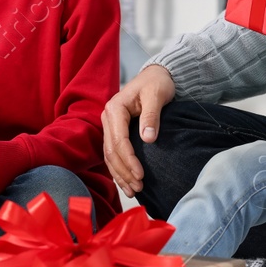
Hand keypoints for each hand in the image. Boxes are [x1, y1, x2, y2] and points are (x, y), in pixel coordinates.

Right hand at [101, 64, 175, 197]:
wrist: (157, 76)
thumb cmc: (158, 83)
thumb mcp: (157, 95)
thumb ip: (152, 116)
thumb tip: (148, 138)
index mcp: (115, 108)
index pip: (119, 140)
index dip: (129, 160)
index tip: (141, 175)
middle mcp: (108, 117)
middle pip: (111, 151)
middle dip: (124, 172)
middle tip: (139, 187)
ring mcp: (110, 125)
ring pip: (109, 155)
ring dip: (120, 174)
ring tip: (134, 190)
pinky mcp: (115, 131)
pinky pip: (113, 154)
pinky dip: (119, 169)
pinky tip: (127, 182)